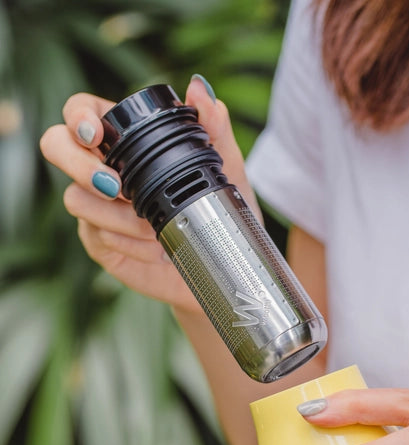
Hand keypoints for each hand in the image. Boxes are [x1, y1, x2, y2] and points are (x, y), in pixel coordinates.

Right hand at [39, 76, 258, 307]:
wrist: (218, 263)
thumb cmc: (217, 210)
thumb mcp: (224, 169)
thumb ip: (215, 128)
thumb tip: (200, 90)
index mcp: (125, 140)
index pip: (82, 112)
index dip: (78, 116)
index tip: (95, 133)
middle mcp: (101, 168)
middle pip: (56, 146)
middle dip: (80, 165)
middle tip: (116, 187)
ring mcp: (96, 206)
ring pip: (77, 198)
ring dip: (117, 215)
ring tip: (154, 228)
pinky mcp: (100, 242)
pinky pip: (98, 235)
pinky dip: (128, 242)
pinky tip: (156, 248)